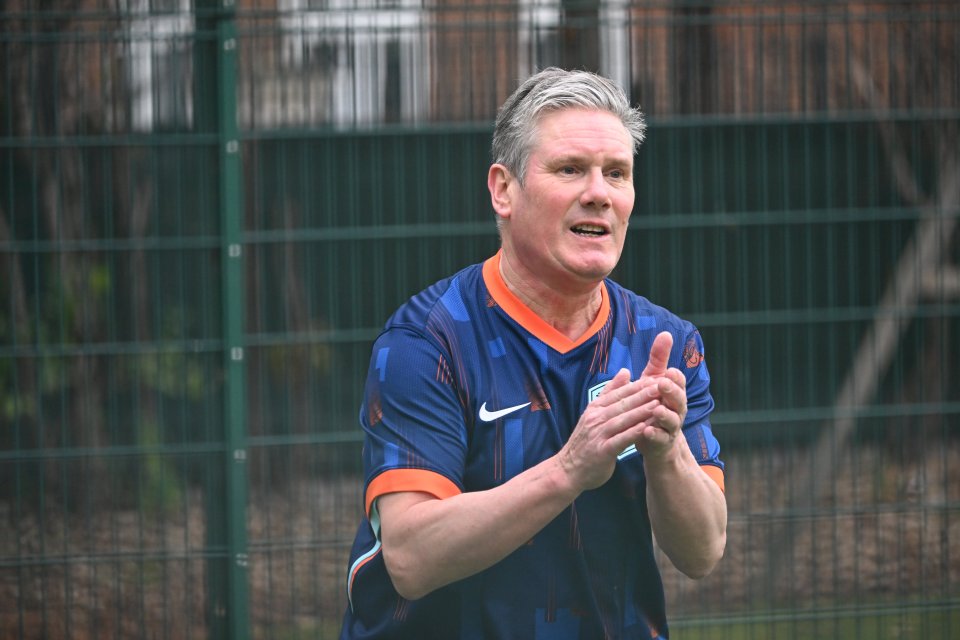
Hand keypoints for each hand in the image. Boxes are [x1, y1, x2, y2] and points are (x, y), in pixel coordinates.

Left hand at [634, 331, 687, 461]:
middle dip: (671, 391)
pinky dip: (654, 435)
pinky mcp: (662, 441)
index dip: (674, 377)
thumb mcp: (654, 380)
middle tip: (662, 383)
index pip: (677, 381)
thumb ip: (659, 359)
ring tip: (656, 409)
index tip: (668, 371)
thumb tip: (665, 333)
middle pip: (679, 398)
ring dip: (664, 414)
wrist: (654, 439)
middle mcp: (676, 408)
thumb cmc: (653, 403)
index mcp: (674, 391)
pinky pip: (661, 438)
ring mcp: (671, 426)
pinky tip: (646, 431)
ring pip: (672, 419)